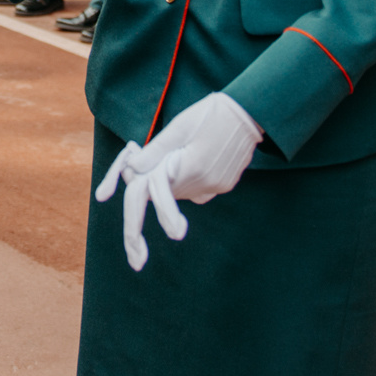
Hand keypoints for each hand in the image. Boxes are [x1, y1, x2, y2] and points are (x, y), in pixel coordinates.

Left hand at [92, 92, 261, 271]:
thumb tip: (132, 169)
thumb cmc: (210, 114)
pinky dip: (183, 181)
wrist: (249, 114)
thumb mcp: (178, 128)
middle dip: (142, 221)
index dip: (134, 217)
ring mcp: (215, 187)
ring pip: (176, 194)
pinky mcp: (222, 185)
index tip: (125, 236)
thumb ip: (154, 152)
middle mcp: (202, 183)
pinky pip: (194, 189)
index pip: (150, 195)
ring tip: (161, 164)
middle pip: (161, 201)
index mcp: (188, 168)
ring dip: (164, 189)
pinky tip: (190, 159)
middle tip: (136, 261)